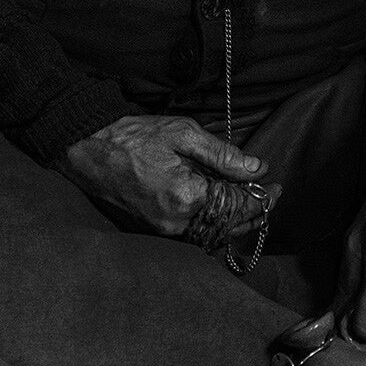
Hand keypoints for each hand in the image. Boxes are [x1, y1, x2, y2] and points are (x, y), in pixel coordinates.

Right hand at [56, 114, 280, 239]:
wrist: (86, 149)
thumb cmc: (132, 136)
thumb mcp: (182, 133)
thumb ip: (222, 155)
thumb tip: (257, 168)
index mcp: (186, 197)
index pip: (237, 205)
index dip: (262, 198)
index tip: (279, 187)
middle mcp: (176, 223)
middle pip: (227, 226)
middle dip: (253, 211)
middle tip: (272, 196)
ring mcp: (162, 230)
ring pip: (211, 232)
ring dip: (233, 219)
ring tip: (252, 201)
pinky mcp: (152, 230)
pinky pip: (192, 231)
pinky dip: (211, 221)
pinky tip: (220, 206)